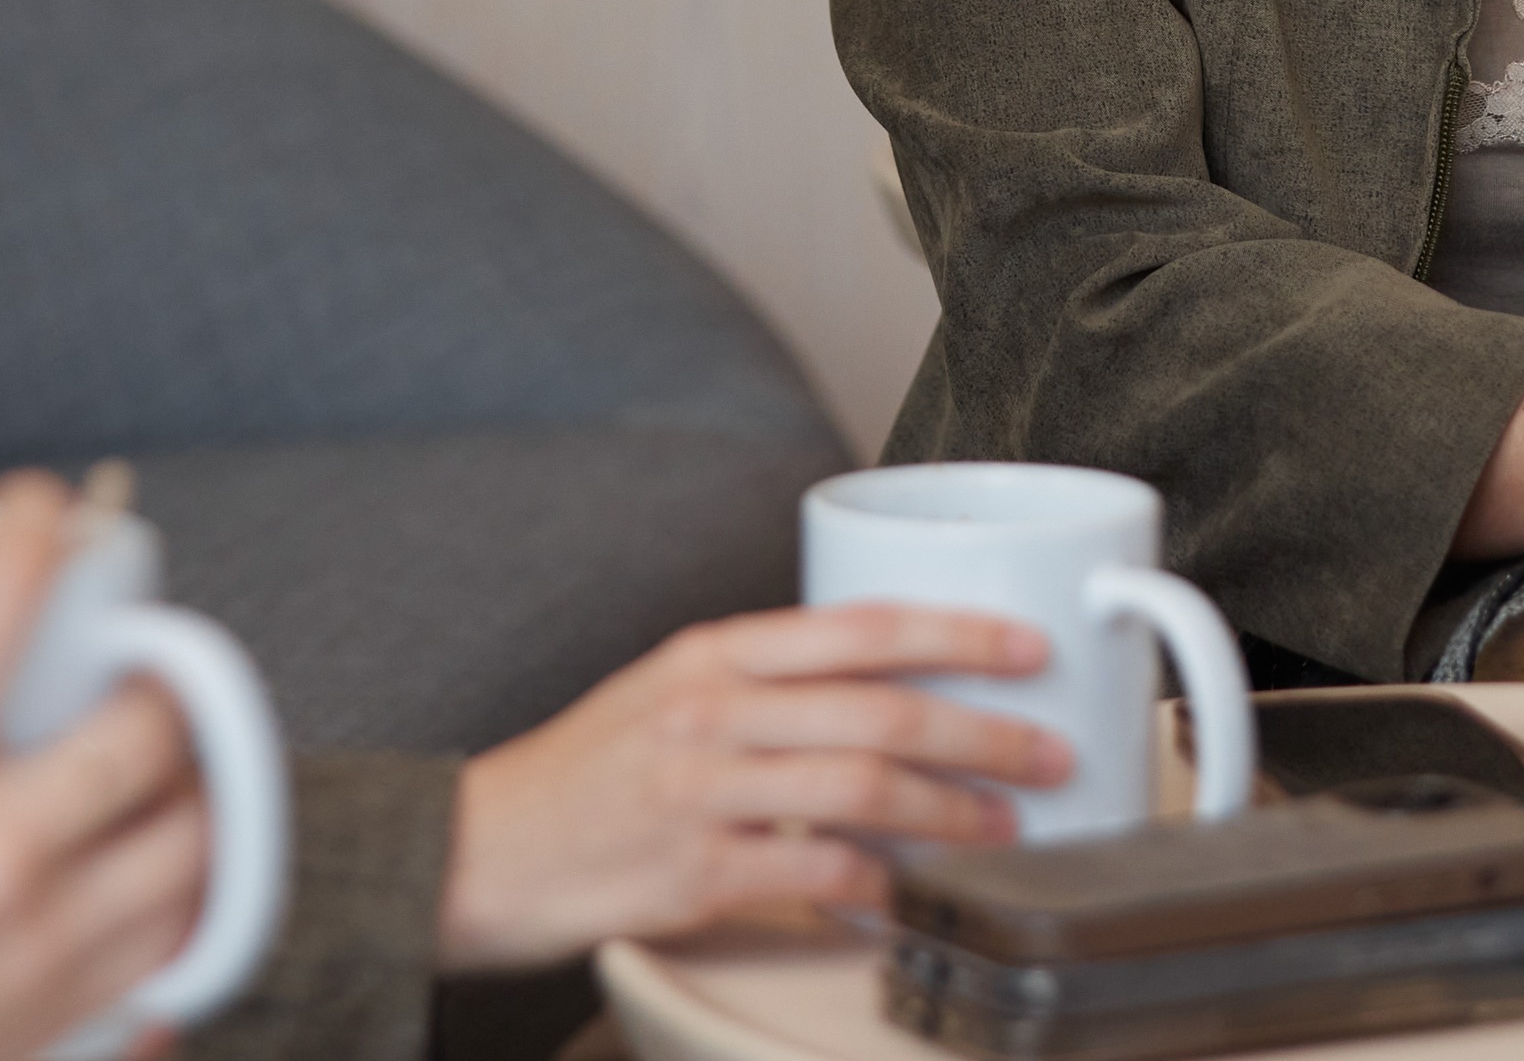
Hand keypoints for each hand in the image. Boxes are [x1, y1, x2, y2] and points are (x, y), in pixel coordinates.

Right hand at [0, 474, 216, 1060]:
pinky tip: (163, 880)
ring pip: (187, 854)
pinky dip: (184, 912)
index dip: (35, 529)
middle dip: (161, 681)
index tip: (42, 505)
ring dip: (196, 796)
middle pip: (145, 738)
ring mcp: (29, 956)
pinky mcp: (45, 1032)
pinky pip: (167, 962)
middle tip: (137, 661)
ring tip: (169, 767)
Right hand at [433, 604, 1074, 969]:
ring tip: (1000, 826)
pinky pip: (815, 875)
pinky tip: (912, 897)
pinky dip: (878, 887)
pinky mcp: (694, 875)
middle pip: (882, 710)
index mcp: (713, 654)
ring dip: (951, 813)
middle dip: (983, 732)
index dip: (957, 632)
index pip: (860, 626)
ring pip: (862, 790)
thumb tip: (875, 690)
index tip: (1025, 644)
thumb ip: (761, 686)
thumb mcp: (666, 694)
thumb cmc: (580, 776)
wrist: (478, 851)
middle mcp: (712, 711)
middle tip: (1045, 752)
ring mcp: (703, 793)